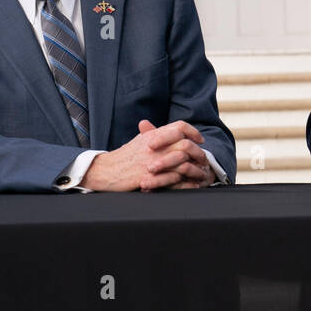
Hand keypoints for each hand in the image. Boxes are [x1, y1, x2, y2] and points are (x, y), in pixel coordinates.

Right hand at [83, 120, 214, 190]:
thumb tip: (171, 131)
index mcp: (153, 135)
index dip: (193, 132)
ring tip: (201, 173)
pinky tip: (192, 184)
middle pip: (185, 144)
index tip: (200, 140)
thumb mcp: (139, 141)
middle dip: (198, 152)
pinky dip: (186, 181)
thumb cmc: (124, 157)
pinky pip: (175, 178)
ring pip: (183, 161)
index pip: (179, 127)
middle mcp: (155, 146)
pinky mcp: (151, 176)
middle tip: (203, 159)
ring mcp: (154, 161)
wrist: (107, 170)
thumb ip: (154, 134)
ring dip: (195, 168)